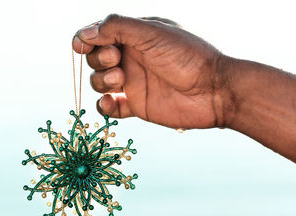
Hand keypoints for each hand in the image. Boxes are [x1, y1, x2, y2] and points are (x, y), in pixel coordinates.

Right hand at [72, 14, 232, 128]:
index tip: (82, 45)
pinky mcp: (135, 105)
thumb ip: (117, 28)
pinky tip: (111, 102)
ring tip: (120, 79)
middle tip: (116, 60)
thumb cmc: (187, 56)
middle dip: (98, 59)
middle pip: (95, 59)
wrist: (213, 91)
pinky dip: (104, 106)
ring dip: (101, 80)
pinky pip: (109, 107)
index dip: (85, 40)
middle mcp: (130, 58)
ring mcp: (132, 82)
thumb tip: (85, 33)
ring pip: (99, 82)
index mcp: (134, 36)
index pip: (99, 35)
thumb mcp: (152, 33)